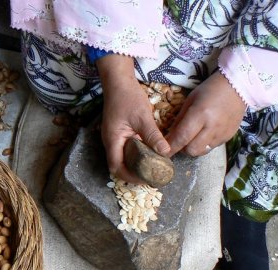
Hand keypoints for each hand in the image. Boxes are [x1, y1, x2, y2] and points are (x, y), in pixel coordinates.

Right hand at [97, 55, 170, 182]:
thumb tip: (166, 152)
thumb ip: (153, 135)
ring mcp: (114, 138)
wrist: (119, 81)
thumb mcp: (142, 116)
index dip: (129, 177)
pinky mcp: (119, 134)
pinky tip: (150, 154)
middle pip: (119, 165)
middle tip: (152, 176)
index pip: (116, 167)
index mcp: (113, 140)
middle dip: (134, 174)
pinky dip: (137, 155)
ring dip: (136, 165)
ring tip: (153, 168)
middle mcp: (111, 142)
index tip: (145, 180)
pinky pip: (126, 150)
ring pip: (123, 158)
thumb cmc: (127, 97)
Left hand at [165, 72, 245, 156]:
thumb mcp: (190, 101)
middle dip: (182, 149)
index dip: (171, 147)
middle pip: (192, 150)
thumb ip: (179, 120)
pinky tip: (205, 134)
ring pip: (202, 151)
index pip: (181, 137)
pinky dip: (205, 144)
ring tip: (192, 138)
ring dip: (194, 147)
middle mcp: (212, 126)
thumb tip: (169, 137)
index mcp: (200, 114)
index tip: (163, 152)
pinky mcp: (229, 136)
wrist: (238, 86)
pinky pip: (213, 147)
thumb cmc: (210, 90)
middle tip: (179, 142)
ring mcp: (222, 133)